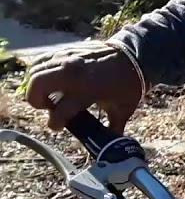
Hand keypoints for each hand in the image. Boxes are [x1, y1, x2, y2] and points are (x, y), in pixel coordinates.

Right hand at [23, 42, 143, 131]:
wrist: (133, 57)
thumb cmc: (128, 85)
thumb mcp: (122, 110)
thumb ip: (112, 129)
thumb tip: (111, 147)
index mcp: (87, 90)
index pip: (59, 111)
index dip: (55, 123)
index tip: (58, 126)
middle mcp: (72, 73)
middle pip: (38, 85)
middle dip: (37, 101)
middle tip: (48, 107)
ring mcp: (67, 59)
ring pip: (35, 71)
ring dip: (37, 86)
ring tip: (48, 94)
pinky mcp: (64, 51)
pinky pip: (41, 60)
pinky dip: (40, 71)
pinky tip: (50, 80)